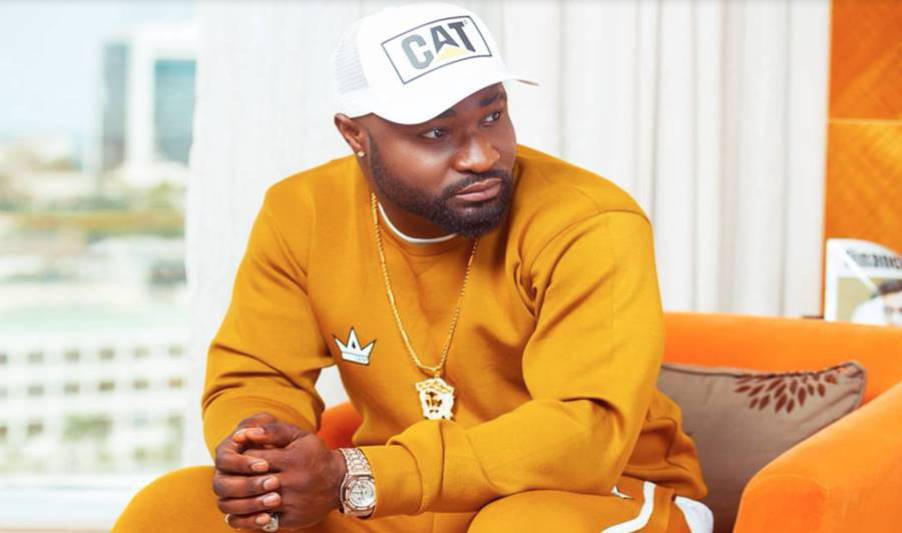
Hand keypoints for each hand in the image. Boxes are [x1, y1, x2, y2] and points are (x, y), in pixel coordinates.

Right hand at [213, 413, 285, 528]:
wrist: (306, 468)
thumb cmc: (291, 445)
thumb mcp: (286, 433)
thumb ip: (270, 428)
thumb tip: (247, 433)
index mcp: (229, 452)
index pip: (224, 459)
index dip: (242, 464)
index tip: (265, 465)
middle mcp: (224, 474)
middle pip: (221, 485)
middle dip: (247, 485)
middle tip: (274, 483)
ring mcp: (230, 495)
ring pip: (226, 505)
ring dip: (249, 504)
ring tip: (275, 500)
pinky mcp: (239, 511)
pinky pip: (235, 521)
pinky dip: (248, 521)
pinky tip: (267, 518)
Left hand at [242, 421, 347, 528]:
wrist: (341, 482)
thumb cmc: (315, 455)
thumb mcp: (299, 436)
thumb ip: (272, 431)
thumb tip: (243, 433)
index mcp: (291, 460)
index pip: (252, 459)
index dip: (242, 459)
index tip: (240, 458)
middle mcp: (292, 483)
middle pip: (251, 483)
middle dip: (239, 479)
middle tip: (234, 476)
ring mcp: (292, 503)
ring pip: (255, 505)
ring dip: (241, 500)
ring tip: (235, 493)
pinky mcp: (292, 520)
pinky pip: (263, 521)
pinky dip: (250, 517)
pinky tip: (244, 510)